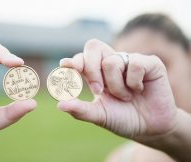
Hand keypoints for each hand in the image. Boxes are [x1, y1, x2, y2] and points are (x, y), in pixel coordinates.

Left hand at [58, 39, 177, 138]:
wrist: (150, 128)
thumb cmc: (122, 119)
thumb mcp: (99, 116)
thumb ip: (80, 110)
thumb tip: (60, 105)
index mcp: (96, 73)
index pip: (82, 58)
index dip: (74, 60)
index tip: (65, 65)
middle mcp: (111, 63)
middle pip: (93, 46)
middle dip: (91, 68)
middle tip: (98, 90)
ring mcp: (130, 61)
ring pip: (112, 61)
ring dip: (116, 86)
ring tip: (126, 97)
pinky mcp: (150, 63)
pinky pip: (135, 64)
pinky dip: (134, 82)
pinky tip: (140, 90)